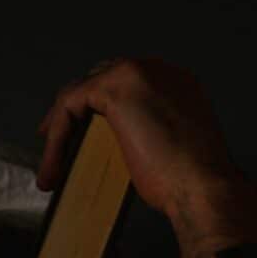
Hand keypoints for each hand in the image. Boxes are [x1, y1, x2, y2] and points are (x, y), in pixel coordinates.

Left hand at [36, 58, 248, 223]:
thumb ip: (152, 129)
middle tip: (60, 142)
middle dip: (78, 110)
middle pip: (102, 78)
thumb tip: (125, 140)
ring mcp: (138, 75)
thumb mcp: (174, 144)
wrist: (204, 186)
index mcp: (179, 83)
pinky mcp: (114, 88)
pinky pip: (69, 106)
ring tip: (52, 163)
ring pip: (81, 92)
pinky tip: (53, 166)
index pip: (130, 82)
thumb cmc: (195, 179)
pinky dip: (56, 138)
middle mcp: (161, 71)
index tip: (86, 130)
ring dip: (62, 128)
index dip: (103, 105)